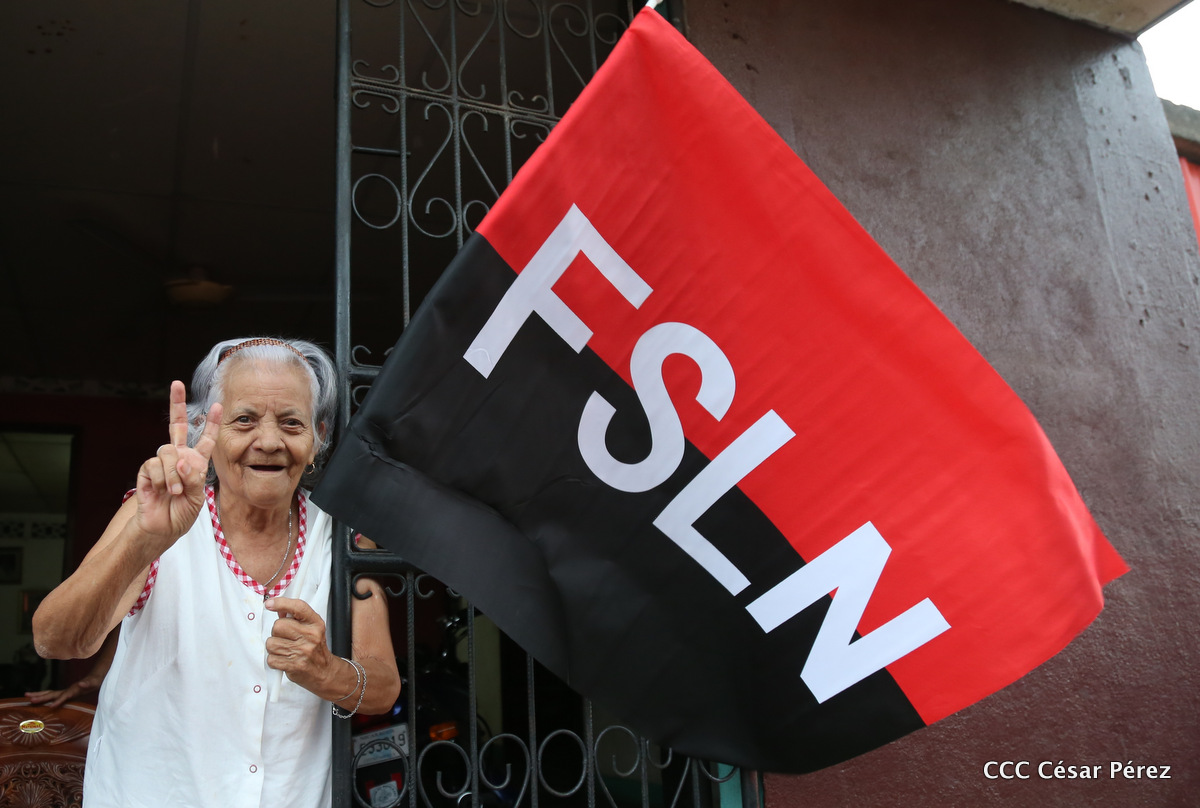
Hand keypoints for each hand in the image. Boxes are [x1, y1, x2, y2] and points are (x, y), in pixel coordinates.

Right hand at [25, 680, 94, 708]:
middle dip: (41, 697)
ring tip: (27, 697)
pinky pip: (52, 696)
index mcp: (73, 690)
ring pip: (49, 694)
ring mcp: (65, 692)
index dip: (58, 701)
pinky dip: (43, 698)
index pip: (63, 696)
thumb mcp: (92, 683)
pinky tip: (36, 700)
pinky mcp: (65, 694)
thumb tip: (83, 683)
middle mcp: (66, 690)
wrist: (94, 679)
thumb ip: (87, 683)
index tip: (51, 706)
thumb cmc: (93, 682)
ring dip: (39, 696)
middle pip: (52, 694)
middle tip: (29, 700)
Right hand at [133, 381, 221, 546]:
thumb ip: (193, 479)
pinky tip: (164, 490)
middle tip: (176, 384)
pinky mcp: (147, 470)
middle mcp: (179, 457)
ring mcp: (162, 462)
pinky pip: (156, 465)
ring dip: (175, 474)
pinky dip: (164, 479)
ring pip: (168, 452)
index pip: (205, 439)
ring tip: (176, 491)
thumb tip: (182, 461)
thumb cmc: (182, 513)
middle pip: (176, 425)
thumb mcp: (197, 497)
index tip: (218, 405)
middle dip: (176, 403)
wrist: (163, 527)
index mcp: (196, 462)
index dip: (211, 423)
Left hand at [264, 597, 335, 691]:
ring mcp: (302, 651)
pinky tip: (284, 659)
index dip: (281, 603)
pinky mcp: (293, 665)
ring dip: (274, 647)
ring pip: (271, 643)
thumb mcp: (311, 629)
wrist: (324, 672)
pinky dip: (274, 660)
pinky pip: (271, 658)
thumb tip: (278, 609)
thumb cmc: (315, 649)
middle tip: (285, 637)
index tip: (269, 604)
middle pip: (278, 625)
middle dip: (277, 632)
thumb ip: (296, 617)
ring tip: (285, 650)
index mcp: (315, 624)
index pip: (298, 607)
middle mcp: (310, 636)